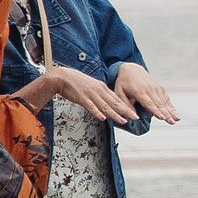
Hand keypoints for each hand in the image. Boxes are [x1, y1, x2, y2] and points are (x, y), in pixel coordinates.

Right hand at [18, 64, 135, 125]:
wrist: (62, 77)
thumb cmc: (77, 83)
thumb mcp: (93, 87)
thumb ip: (101, 95)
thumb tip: (110, 104)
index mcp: (102, 88)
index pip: (117, 99)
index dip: (126, 107)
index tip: (135, 113)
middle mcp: (99, 90)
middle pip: (114, 103)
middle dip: (125, 111)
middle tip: (135, 118)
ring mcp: (90, 94)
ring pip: (105, 106)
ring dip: (114, 114)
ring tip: (123, 121)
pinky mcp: (81, 98)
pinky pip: (91, 106)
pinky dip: (97, 112)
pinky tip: (102, 118)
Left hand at [112, 61, 178, 124]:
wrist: (131, 69)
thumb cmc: (123, 83)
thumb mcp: (119, 92)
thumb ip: (126, 105)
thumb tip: (134, 117)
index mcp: (138, 91)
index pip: (148, 103)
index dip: (155, 111)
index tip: (162, 117)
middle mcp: (149, 88)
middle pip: (159, 103)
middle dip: (166, 113)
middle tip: (172, 122)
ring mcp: (155, 87)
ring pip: (164, 101)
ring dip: (171, 111)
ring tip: (177, 119)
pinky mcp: (159, 87)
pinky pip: (166, 98)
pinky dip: (171, 105)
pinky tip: (175, 113)